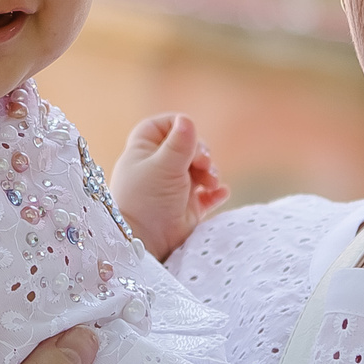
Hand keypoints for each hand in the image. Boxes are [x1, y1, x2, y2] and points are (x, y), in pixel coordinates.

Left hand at [109, 113, 229, 259]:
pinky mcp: (187, 209)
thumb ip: (179, 143)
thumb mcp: (164, 166)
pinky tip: (220, 192)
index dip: (174, 126)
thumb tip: (186, 120)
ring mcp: (173, 189)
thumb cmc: (147, 200)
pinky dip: (216, 192)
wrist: (146, 243)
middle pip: (186, 147)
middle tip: (203, 163)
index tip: (188, 133)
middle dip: (200, 152)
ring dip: (210, 172)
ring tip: (209, 181)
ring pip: (199, 170)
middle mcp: (158, 169)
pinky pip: (207, 196)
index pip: (158, 127)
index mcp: (143, 153)